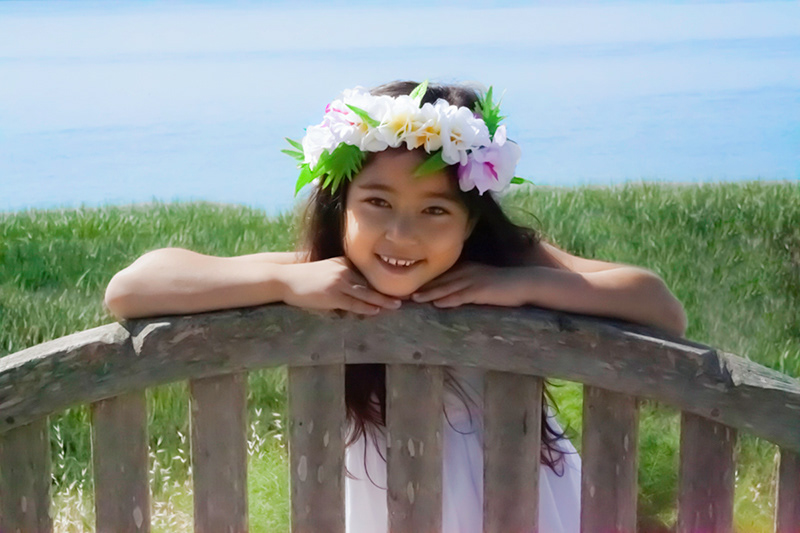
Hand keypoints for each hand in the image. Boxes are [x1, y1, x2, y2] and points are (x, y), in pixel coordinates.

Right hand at [280, 257, 400, 314]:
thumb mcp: (327, 271)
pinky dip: (366, 308)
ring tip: (397, 305)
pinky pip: (353, 303)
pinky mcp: (332, 295)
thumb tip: (356, 290)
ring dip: (382, 301)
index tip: (400, 285)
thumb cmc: (306, 278)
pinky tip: (376, 311)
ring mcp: (338, 282)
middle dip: (388, 290)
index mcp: (344, 262)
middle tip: (407, 296)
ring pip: (366, 294)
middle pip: (371, 283)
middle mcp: (344, 270)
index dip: (384, 282)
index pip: (368, 274)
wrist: (285, 279)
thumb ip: (342, 276)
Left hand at [411, 263, 530, 307]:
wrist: (525, 283)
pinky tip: (438, 304)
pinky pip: (462, 295)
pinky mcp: (482, 290)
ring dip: (430, 293)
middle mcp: (467, 272)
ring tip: (415, 299)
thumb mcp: (481, 284)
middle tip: (403, 293)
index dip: (424, 282)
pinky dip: (449, 299)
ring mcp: (474, 280)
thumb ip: (465, 288)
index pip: (441, 276)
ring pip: (447, 287)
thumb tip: (448, 298)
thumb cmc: (503, 286)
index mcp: (465, 269)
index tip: (408, 288)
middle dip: (422, 287)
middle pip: (440, 280)